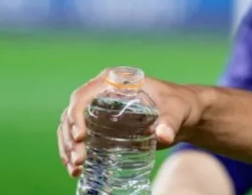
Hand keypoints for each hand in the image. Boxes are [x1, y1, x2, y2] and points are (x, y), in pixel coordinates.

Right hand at [57, 67, 203, 177]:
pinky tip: (76, 169)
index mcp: (114, 81)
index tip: (79, 137)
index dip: (76, 115)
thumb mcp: (176, 112)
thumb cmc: (179, 106)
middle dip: (69, 138)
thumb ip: (170, 122)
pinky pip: (78, 137)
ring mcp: (98, 109)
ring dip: (67, 148)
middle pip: (72, 113)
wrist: (183, 115)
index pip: (84, 95)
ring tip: (75, 169)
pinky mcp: (100, 125)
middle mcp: (101, 93)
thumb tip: (163, 136)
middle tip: (77, 161)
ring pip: (70, 126)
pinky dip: (72, 152)